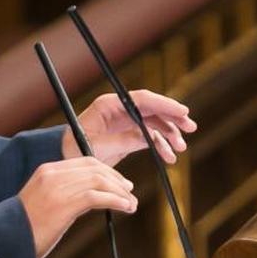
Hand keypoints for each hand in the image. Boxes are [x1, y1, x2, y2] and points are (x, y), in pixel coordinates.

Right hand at [18, 156, 137, 257]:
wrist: (5, 240)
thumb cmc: (24, 227)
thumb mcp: (42, 201)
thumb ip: (62, 193)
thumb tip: (89, 197)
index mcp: (47, 170)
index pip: (85, 162)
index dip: (106, 170)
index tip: (118, 181)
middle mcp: (53, 174)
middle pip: (95, 168)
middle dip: (116, 179)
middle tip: (129, 191)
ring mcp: (58, 188)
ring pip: (99, 181)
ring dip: (120, 192)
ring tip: (130, 203)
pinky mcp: (64, 204)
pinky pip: (98, 196)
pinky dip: (116, 200)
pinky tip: (124, 207)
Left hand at [64, 89, 197, 165]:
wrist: (66, 158)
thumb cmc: (76, 149)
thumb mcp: (98, 147)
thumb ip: (123, 141)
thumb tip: (148, 138)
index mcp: (109, 105)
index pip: (142, 99)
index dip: (164, 104)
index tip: (183, 112)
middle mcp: (120, 110)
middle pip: (152, 108)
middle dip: (172, 117)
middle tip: (190, 127)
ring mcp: (125, 121)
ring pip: (154, 123)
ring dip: (169, 134)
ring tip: (180, 148)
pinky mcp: (128, 134)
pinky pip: (150, 136)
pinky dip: (161, 145)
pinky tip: (169, 156)